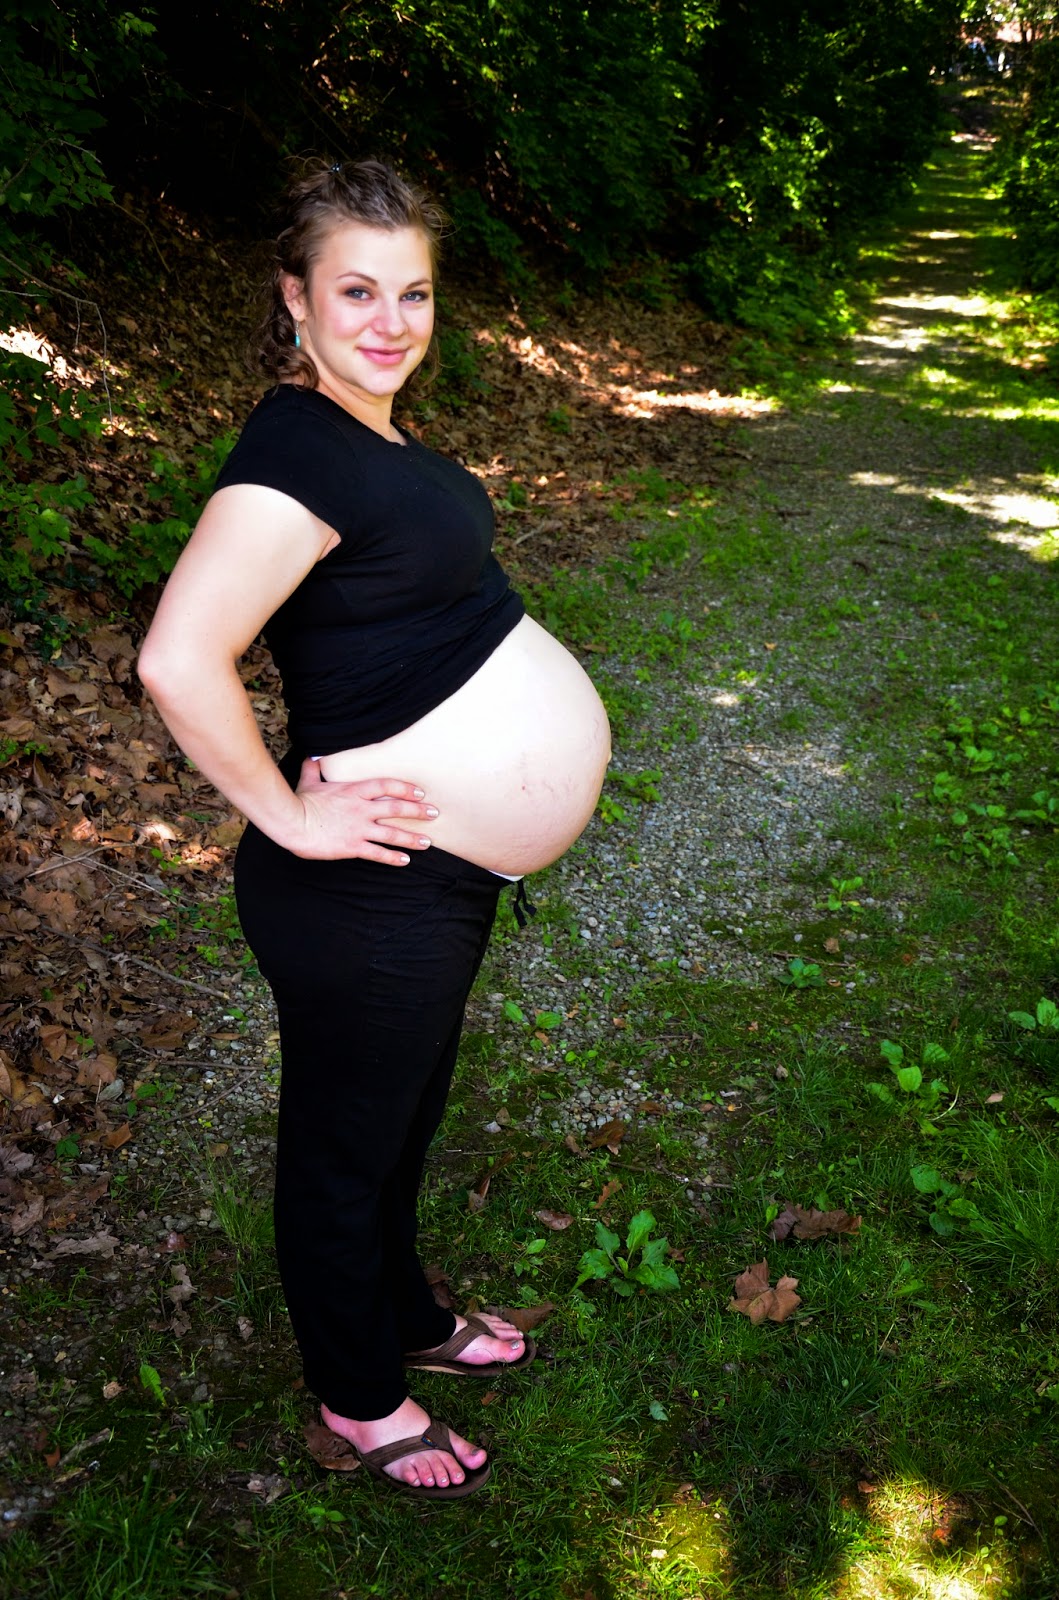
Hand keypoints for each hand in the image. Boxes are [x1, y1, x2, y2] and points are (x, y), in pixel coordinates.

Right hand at [287, 758, 437, 862]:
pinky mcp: (353, 846)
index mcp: (354, 791)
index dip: (406, 788)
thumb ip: (314, 769)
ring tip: (427, 842)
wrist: (294, 823)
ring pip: (392, 833)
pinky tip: (405, 860)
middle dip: (418, 811)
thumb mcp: (309, 781)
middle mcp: (362, 809)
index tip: (420, 792)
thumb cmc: (301, 802)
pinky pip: (378, 853)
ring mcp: (359, 828)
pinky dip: (393, 857)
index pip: (387, 786)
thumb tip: (311, 757)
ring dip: (412, 837)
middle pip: (396, 808)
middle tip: (434, 814)